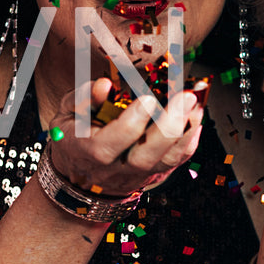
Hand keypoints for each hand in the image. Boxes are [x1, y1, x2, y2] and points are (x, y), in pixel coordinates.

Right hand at [45, 77, 205, 196]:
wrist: (80, 178)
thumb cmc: (74, 137)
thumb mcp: (67, 116)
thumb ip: (82, 100)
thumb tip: (104, 85)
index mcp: (88, 152)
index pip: (109, 144)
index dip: (130, 123)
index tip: (147, 99)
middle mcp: (114, 169)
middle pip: (144, 157)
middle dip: (168, 127)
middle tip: (185, 96)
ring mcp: (136, 175)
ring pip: (165, 161)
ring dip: (185, 132)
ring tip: (196, 105)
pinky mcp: (152, 175)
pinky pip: (175, 163)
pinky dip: (189, 142)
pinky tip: (196, 119)